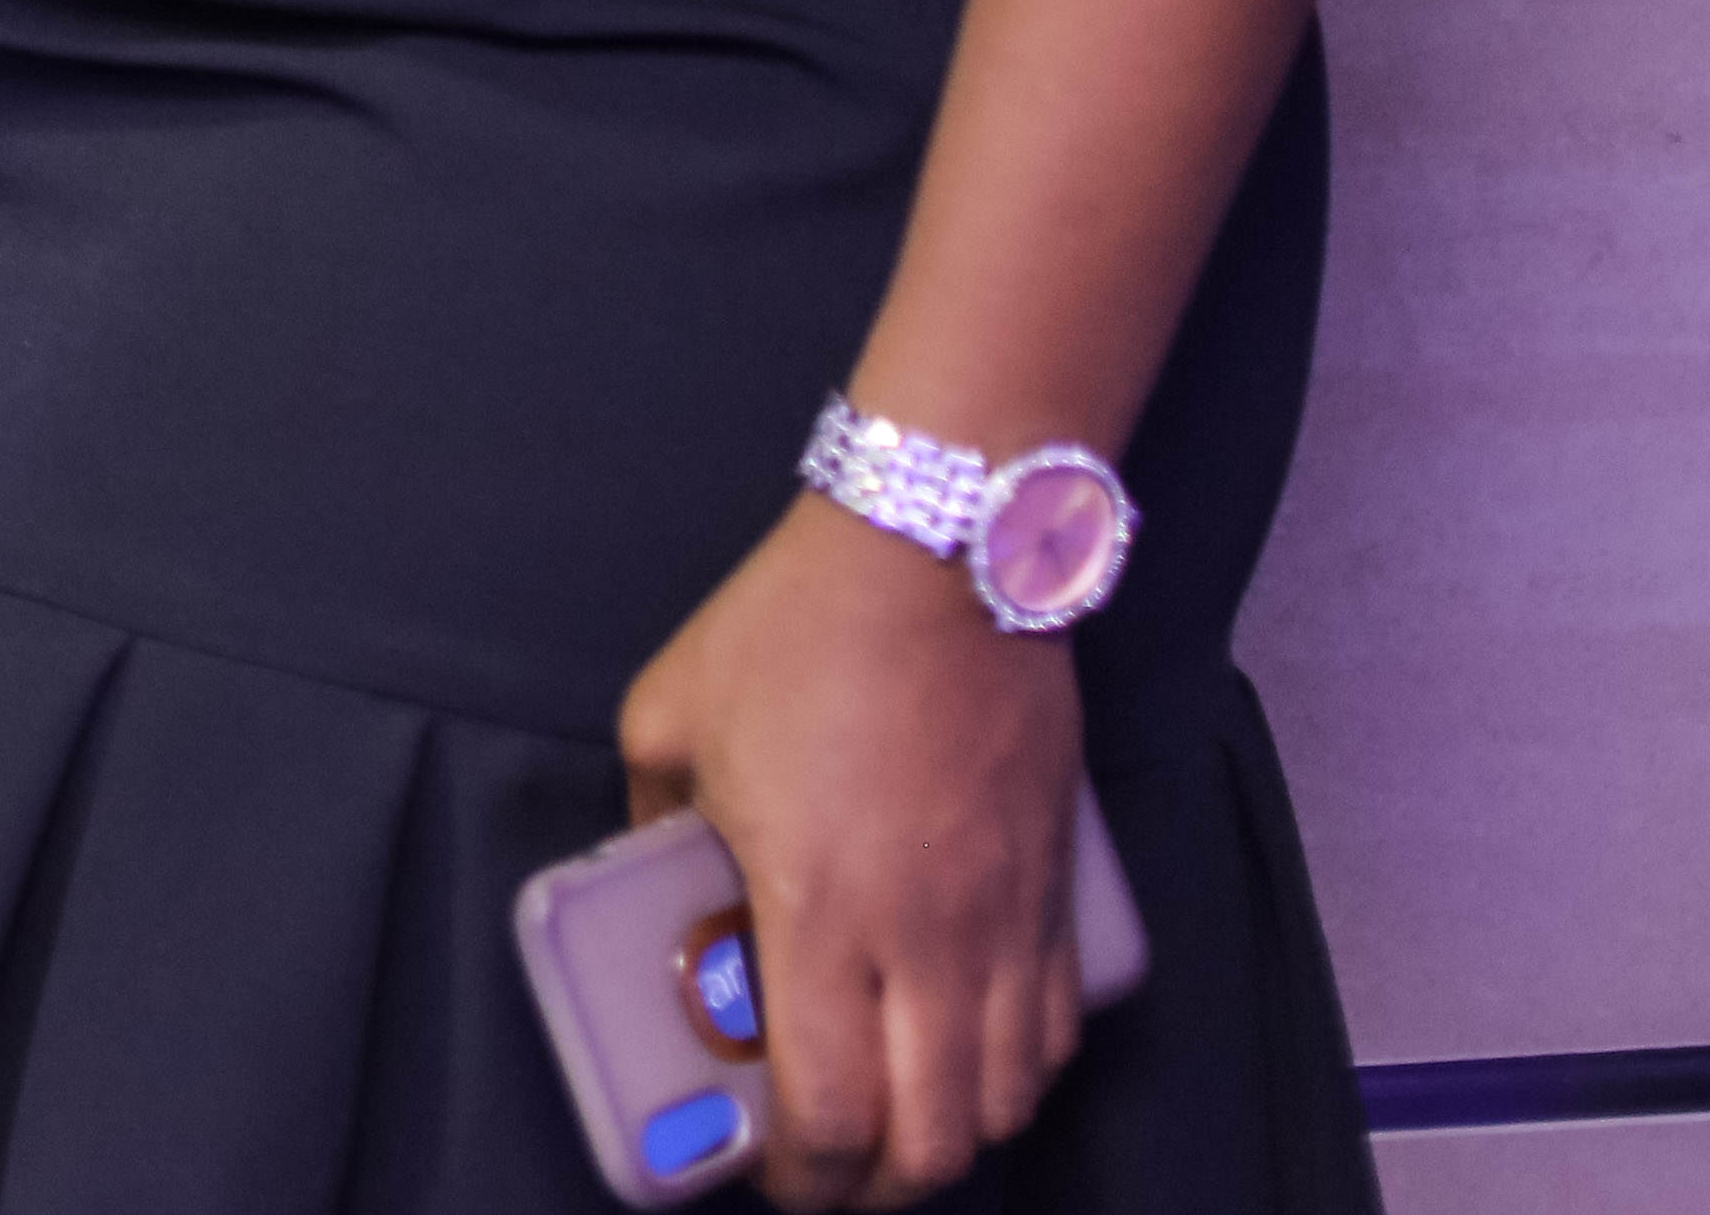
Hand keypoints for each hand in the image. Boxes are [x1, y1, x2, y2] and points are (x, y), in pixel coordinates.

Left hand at [613, 497, 1084, 1206]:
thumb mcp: (670, 714)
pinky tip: (973, 1059)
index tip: (771, 1176)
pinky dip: (1019, 1077)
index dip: (802, 1175)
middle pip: (935, 1141)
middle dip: (881, 1186)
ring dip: (955, 1139)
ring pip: (1009, 1102)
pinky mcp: (1062, 892)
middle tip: (833, 1172)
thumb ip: (649, 812)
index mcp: (819, 912)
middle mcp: (926, 943)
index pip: (828, 1109)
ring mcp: (1006, 922)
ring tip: (901, 1125)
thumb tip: (647, 872)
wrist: (938, 557)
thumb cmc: (795, 630)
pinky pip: (1057, 1031)